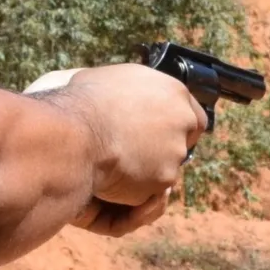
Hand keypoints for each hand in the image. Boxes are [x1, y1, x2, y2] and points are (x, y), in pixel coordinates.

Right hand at [32, 62, 205, 236]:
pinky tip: (112, 179)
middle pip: (184, 143)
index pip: (194, 116)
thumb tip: (124, 94)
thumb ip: (131, 92)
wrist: (75, 133)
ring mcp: (176, 150)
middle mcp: (182, 119)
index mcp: (173, 91)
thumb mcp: (111, 81)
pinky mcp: (165, 178)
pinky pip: (152, 188)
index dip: (178, 128)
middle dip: (164, 151)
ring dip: (147, 170)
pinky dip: (135, 188)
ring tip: (116, 165)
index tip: (162, 135)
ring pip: (167, 167)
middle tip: (138, 155)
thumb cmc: (84, 102)